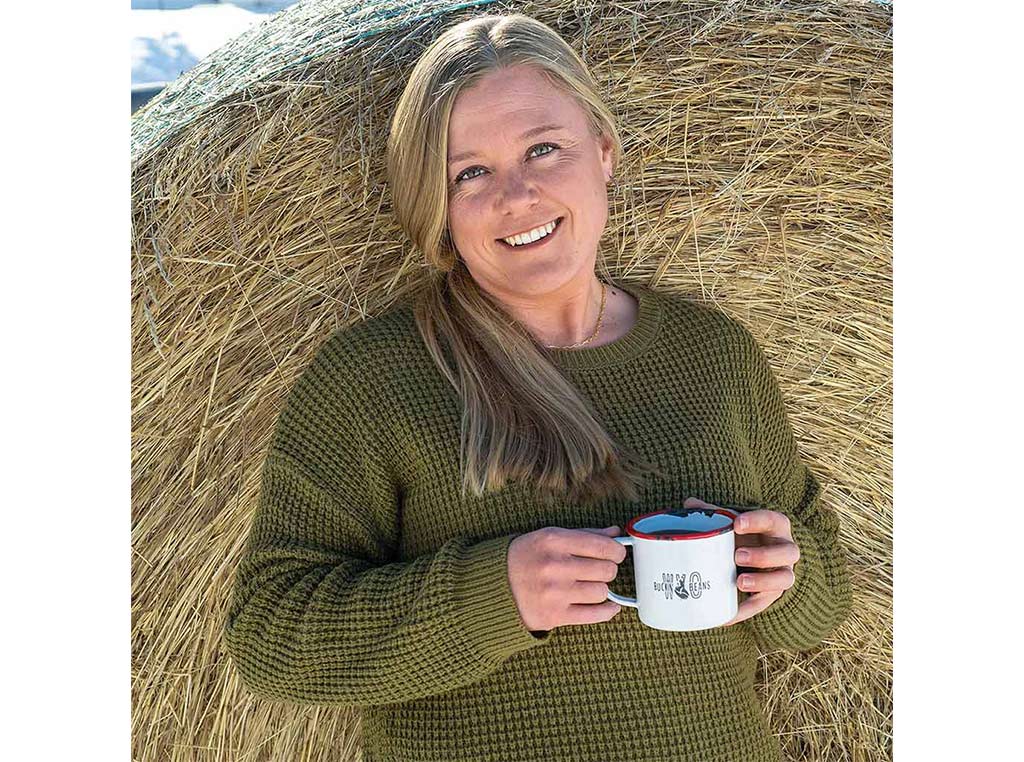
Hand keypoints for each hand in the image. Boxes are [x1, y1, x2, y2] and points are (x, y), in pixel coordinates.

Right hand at [508, 525, 626, 632]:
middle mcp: (554, 566)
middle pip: (606, 570)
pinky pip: (595, 615)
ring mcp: (554, 593)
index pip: (602, 546)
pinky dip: (606, 610)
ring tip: (589, 586)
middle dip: (607, 570)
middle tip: (599, 570)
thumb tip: (615, 533)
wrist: (495, 587)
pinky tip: (606, 605)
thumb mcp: (550, 537)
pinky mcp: (554, 616)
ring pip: (602, 592)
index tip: (615, 554)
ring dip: (600, 590)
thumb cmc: (526, 558)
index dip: (616, 551)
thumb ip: (584, 534)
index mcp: (554, 541)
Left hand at [681, 497, 799, 626]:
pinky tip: (727, 615)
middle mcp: (786, 549)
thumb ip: (714, 514)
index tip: (737, 524)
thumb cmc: (744, 534)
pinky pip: (763, 604)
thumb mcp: (732, 521)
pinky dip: (745, 610)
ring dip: (762, 582)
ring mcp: (783, 572)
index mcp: (776, 526)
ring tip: (740, 582)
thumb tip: (689, 505)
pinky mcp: (772, 593)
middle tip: (737, 556)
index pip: (772, 520)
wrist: (756, 553)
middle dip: (763, 556)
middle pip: (787, 552)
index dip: (757, 521)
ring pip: (784, 579)